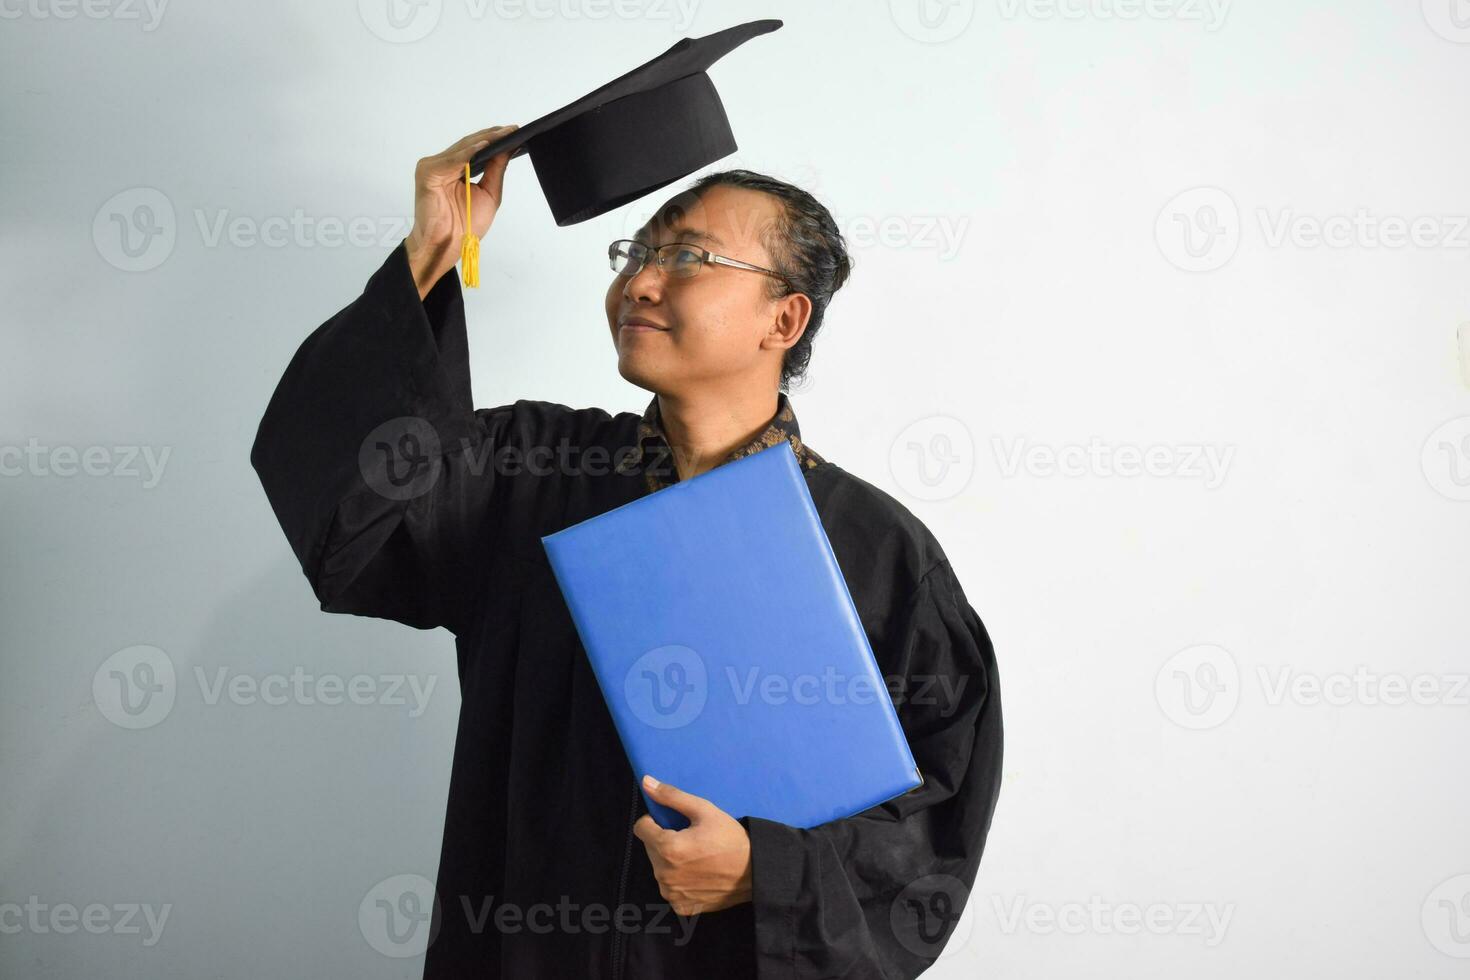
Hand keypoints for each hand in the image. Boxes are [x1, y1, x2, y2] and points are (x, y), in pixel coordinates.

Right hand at [404, 125, 518, 298]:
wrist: (448, 245)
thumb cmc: (465, 225)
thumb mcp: (489, 193)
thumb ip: (496, 170)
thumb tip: (509, 148)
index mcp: (457, 169)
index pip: (477, 148)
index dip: (495, 139)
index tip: (515, 131)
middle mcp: (444, 165)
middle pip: (470, 145)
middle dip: (493, 136)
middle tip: (513, 128)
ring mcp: (434, 167)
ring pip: (462, 148)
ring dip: (484, 140)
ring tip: (504, 133)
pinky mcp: (427, 173)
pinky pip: (451, 160)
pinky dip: (467, 153)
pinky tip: (483, 146)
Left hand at [633, 775, 752, 916]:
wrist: (755, 873)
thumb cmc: (730, 838)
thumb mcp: (704, 810)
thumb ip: (672, 796)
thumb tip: (646, 782)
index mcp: (667, 848)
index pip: (641, 828)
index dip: (655, 822)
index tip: (673, 823)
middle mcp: (664, 874)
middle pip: (650, 848)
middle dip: (664, 840)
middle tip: (690, 839)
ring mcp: (671, 893)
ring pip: (659, 868)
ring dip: (670, 861)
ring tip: (696, 857)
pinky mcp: (681, 906)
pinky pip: (670, 887)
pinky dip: (679, 880)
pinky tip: (698, 875)